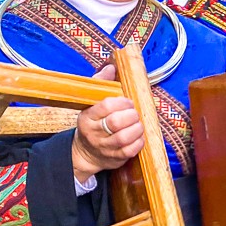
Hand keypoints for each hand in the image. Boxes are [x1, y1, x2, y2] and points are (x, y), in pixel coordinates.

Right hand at [72, 65, 143, 182]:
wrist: (86, 153)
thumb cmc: (93, 122)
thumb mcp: (91, 103)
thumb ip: (101, 84)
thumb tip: (111, 67)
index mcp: (87, 117)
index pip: (106, 106)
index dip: (122, 102)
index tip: (127, 101)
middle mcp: (94, 133)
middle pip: (116, 122)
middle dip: (131, 115)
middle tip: (134, 113)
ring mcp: (104, 147)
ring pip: (123, 138)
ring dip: (137, 128)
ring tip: (138, 123)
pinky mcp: (114, 158)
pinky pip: (130, 150)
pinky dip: (139, 142)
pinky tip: (139, 136)